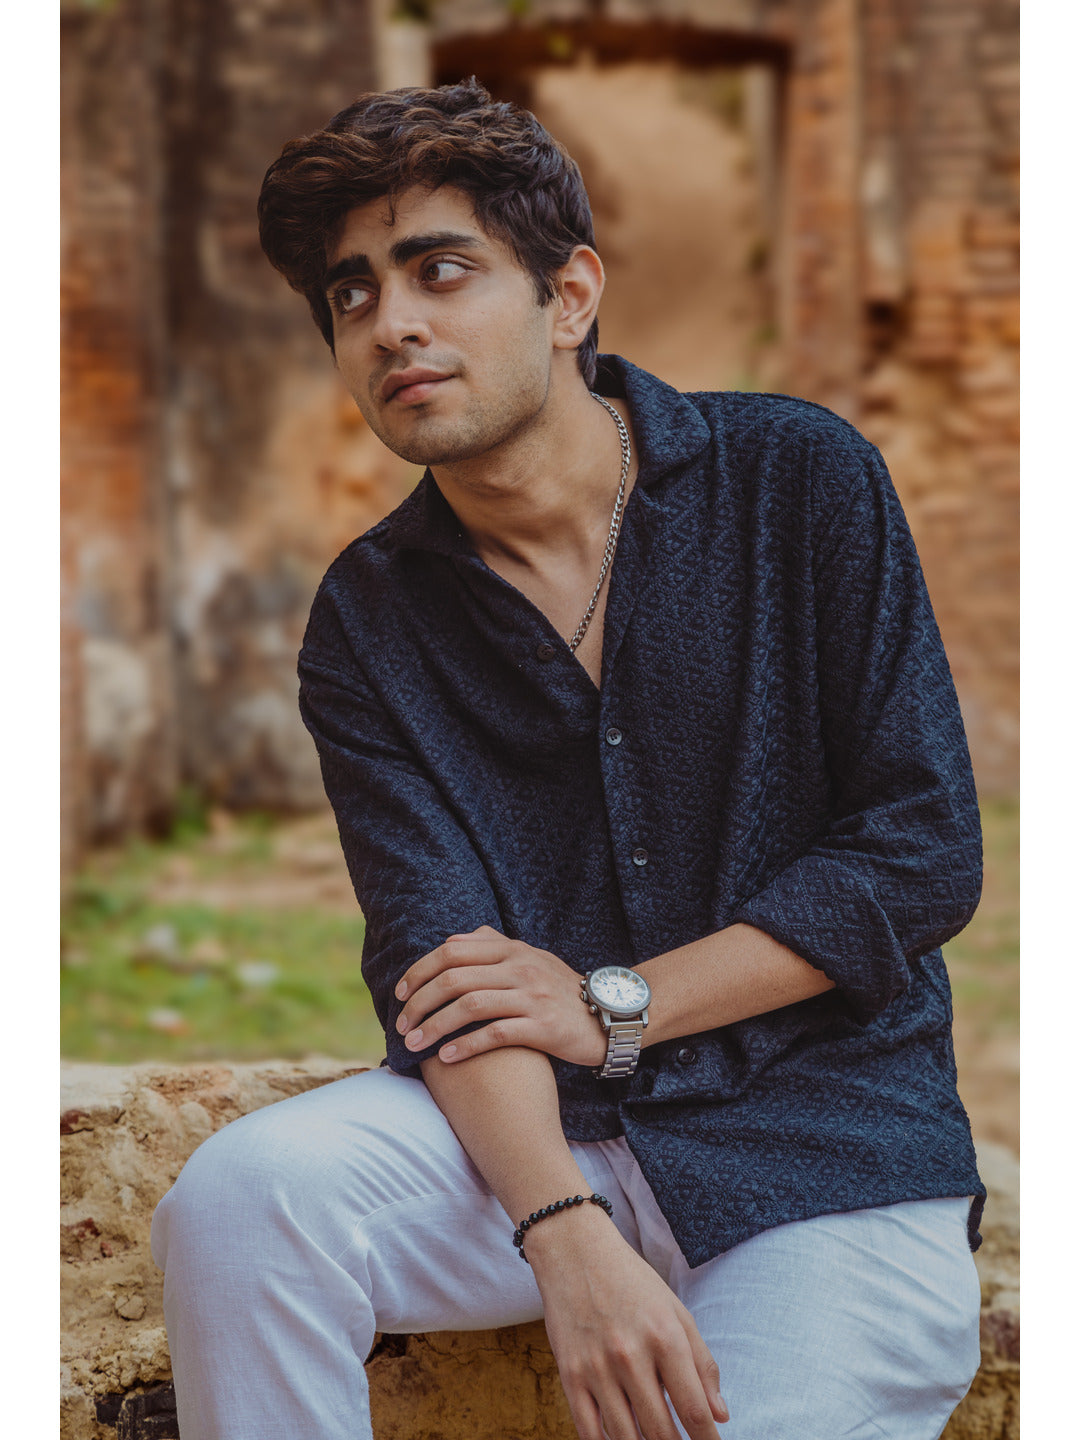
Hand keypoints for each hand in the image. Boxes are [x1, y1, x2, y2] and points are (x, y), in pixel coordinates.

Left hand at [394, 926, 607, 1066]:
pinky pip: (495, 1034)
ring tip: (414, 1045)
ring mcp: (532, 996)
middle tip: (402, 1025)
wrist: (610, 1016)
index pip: (452, 951)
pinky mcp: (543, 1027)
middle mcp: (520, 968)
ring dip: (434, 1027)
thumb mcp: (530, 958)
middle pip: (454, 978)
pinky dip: (465, 1045)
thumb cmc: (561, 991)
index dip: (419, 971)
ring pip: (469, 1006)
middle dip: (419, 1002)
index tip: (400, 993)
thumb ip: (491, 947)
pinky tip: (446, 1057)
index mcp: (512, 949)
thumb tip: (449, 941)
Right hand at [526, 1213, 728, 1439]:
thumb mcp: (676, 1311)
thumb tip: (720, 1414)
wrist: (574, 1251)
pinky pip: (588, 1430)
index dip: (707, 1439)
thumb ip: (702, 1363)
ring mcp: (597, 1367)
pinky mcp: (569, 1374)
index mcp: (664, 1337)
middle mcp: (630, 1355)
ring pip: (626, 1437)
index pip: (693, 1409)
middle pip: (661, 1430)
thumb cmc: (632, 1281)